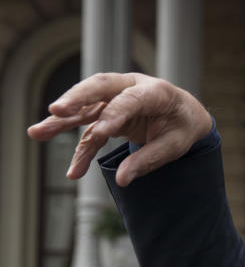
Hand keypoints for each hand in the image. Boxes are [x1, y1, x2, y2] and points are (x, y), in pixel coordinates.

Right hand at [26, 72, 211, 186]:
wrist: (185, 115)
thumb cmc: (182, 126)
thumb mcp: (176, 145)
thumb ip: (149, 159)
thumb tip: (122, 179)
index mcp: (155, 91)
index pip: (130, 99)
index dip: (114, 114)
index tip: (100, 131)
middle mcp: (131, 88)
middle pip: (99, 87)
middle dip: (76, 99)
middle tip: (56, 111)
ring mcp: (116, 98)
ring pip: (86, 107)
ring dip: (62, 120)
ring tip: (37, 133)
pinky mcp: (107, 113)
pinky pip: (90, 131)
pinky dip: (81, 150)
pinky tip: (74, 172)